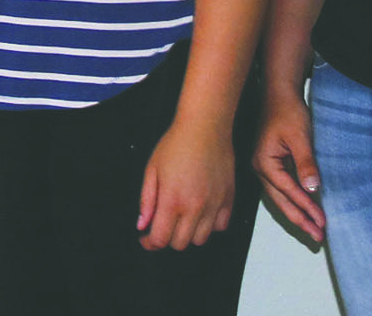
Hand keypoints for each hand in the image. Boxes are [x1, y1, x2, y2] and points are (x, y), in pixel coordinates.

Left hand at [138, 112, 236, 252]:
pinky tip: (201, 213)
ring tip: (181, 218)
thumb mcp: (151, 169)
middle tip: (161, 226)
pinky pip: (220, 227)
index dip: (150, 243)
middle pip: (180, 243)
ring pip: (201, 239)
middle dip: (167, 239)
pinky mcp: (228, 200)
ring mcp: (214, 205)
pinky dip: (210, 226)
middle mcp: (195, 207)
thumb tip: (142, 224)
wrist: (205, 128)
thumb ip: (146, 200)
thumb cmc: (176, 144)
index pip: (161, 238)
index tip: (146, 238)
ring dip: (188, 234)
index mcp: (172, 200)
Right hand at [252, 92, 325, 243]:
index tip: (321, 223)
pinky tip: (305, 208)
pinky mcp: (270, 163)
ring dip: (297, 212)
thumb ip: (305, 163)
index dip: (306, 208)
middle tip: (317, 237)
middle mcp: (260, 167)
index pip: (288, 191)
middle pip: (281, 200)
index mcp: (264, 162)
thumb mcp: (300, 137)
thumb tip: (312, 189)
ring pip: (280, 197)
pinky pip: (282, 187)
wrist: (279, 93)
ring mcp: (263, 166)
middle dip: (300, 220)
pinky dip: (294, 199)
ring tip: (313, 229)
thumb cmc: (287, 111)